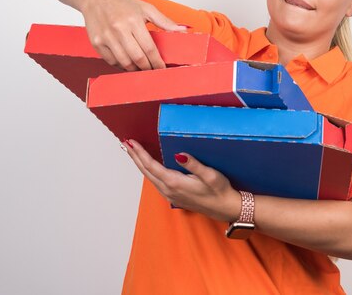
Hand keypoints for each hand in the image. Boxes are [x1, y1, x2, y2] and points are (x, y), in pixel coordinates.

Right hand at [81, 0, 187, 70]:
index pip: (149, 47)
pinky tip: (128, 63)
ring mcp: (106, 37)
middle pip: (137, 57)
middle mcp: (118, 29)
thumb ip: (165, 21)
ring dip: (134, 69)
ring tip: (141, 68)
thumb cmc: (122, 4)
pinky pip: (111, 61)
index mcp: (133, 20)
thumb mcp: (146, 8)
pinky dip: (121, 66)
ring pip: (124, 62)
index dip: (157, 61)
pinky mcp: (96, 43)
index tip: (162, 68)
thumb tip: (183, 30)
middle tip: (153, 71)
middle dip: (147, 68)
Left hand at [122, 139, 241, 221]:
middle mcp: (169, 190)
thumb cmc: (220, 191)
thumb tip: (178, 154)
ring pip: (149, 177)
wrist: (226, 208)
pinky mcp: (174, 197)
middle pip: (146, 171)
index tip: (131, 142)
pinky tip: (149, 167)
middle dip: (135, 157)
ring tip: (133, 153)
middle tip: (125, 144)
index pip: (151, 165)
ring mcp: (170, 195)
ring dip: (140, 164)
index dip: (140, 153)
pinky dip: (148, 172)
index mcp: (175, 183)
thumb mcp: (210, 175)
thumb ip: (193, 164)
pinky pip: (156, 182)